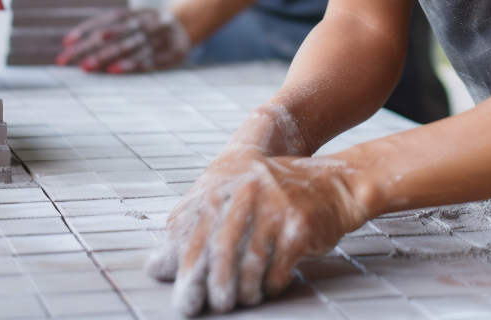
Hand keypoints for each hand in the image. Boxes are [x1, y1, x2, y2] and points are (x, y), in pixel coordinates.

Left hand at [55, 7, 191, 71]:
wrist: (189, 27)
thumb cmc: (152, 28)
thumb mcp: (136, 22)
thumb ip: (112, 31)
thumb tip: (75, 44)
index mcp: (139, 12)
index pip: (111, 18)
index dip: (89, 27)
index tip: (66, 41)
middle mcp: (150, 21)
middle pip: (119, 33)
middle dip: (94, 47)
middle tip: (74, 61)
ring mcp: (162, 36)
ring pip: (133, 44)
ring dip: (109, 56)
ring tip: (88, 66)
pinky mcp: (174, 51)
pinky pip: (151, 57)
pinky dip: (134, 63)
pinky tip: (116, 70)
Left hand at [147, 147, 368, 314]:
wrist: (335, 182)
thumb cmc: (277, 194)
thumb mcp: (235, 195)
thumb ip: (197, 223)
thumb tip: (156, 266)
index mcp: (227, 186)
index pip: (197, 232)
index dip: (187, 270)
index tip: (183, 300)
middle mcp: (249, 192)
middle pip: (220, 250)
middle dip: (213, 286)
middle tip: (212, 307)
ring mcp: (275, 207)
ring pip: (248, 264)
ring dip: (243, 290)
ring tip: (244, 298)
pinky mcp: (299, 226)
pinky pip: (277, 269)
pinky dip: (270, 284)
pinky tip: (270, 284)